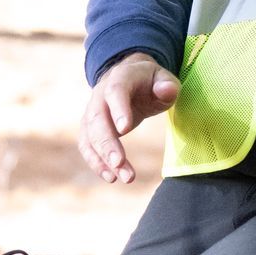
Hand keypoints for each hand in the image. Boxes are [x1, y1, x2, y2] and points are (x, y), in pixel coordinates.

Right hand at [79, 54, 178, 184]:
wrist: (129, 76)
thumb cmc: (150, 81)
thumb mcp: (163, 78)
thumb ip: (167, 86)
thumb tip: (167, 90)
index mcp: (120, 78)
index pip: (116, 91)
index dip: (119, 109)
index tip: (125, 129)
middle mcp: (101, 94)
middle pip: (98, 119)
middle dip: (107, 143)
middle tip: (119, 163)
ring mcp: (92, 111)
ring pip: (90, 135)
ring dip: (102, 158)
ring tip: (120, 177)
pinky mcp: (90, 127)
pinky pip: (88, 145)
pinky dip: (96, 162)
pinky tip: (111, 177)